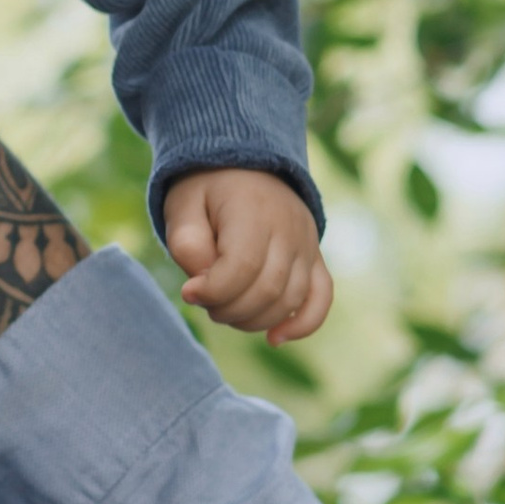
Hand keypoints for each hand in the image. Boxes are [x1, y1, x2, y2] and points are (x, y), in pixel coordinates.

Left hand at [164, 168, 333, 345]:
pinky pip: (321, 299)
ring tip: (225, 307)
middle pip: (266, 290)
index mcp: (254, 211)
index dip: (212, 291)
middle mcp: (290, 229)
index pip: (241, 268)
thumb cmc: (207, 190)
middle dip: (227, 309)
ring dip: (252, 319)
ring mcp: (307, 245)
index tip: (189, 291)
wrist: (246, 164)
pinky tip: (275, 339)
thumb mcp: (183, 205)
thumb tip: (202, 285)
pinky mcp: (315, 259)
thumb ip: (186, 243)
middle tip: (204, 299)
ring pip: (289, 301)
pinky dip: (303, 325)